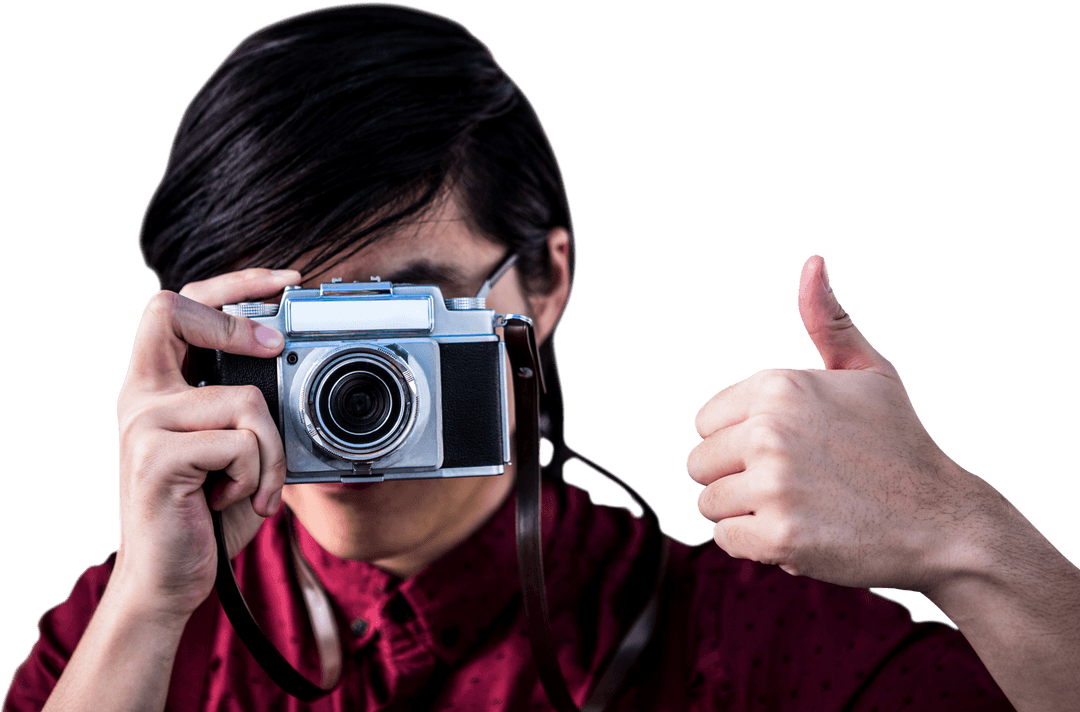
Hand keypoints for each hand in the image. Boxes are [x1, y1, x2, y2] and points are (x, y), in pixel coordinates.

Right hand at [113, 269, 300, 617]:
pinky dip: (257, 476)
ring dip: (271, 452)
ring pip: (245, 399)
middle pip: (173, 310)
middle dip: (236, 319)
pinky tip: (233, 500)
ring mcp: (144, 423)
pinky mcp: (157, 456)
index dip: (232, 283)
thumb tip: (295, 366)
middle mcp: (142, 396)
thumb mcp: (233, 450)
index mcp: (158, 387)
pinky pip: (242, 443)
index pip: (178, 305)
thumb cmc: (206, 514)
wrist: (170, 580)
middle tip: (276, 346)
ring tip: (254, 485)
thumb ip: (248, 407)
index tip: (284, 280)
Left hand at [687, 255, 1003, 592]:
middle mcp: (769, 430)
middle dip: (736, 479)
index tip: (784, 451)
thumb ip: (828, 322)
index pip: (706, 422)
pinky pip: (728, 541)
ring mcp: (774, 484)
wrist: (943, 520)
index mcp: (778, 386)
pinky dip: (757, 546)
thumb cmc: (899, 443)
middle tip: (794, 485)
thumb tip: (812, 262)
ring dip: (746, 514)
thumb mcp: (868, 372)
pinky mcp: (780, 536)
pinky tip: (802, 534)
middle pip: (700, 464)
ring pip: (709, 503)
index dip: (738, 442)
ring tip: (800, 507)